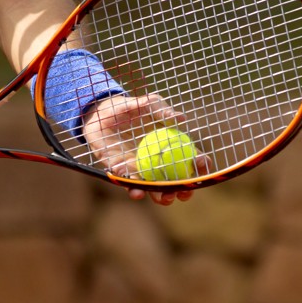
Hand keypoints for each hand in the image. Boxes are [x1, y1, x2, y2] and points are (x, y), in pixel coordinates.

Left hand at [81, 93, 204, 205]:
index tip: (201, 164)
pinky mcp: (123, 173)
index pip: (191, 159)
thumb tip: (181, 119)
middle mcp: (159, 162)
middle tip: (184, 193)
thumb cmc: (129, 107)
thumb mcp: (147, 104)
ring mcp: (142, 169)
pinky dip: (134, 189)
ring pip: (155, 189)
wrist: (100, 113)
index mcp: (171, 147)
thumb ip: (162, 110)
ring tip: (164, 199)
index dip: (200, 164)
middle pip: (176, 181)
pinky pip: (130, 184)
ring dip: (161, 197)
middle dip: (183, 191)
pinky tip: (137, 192)